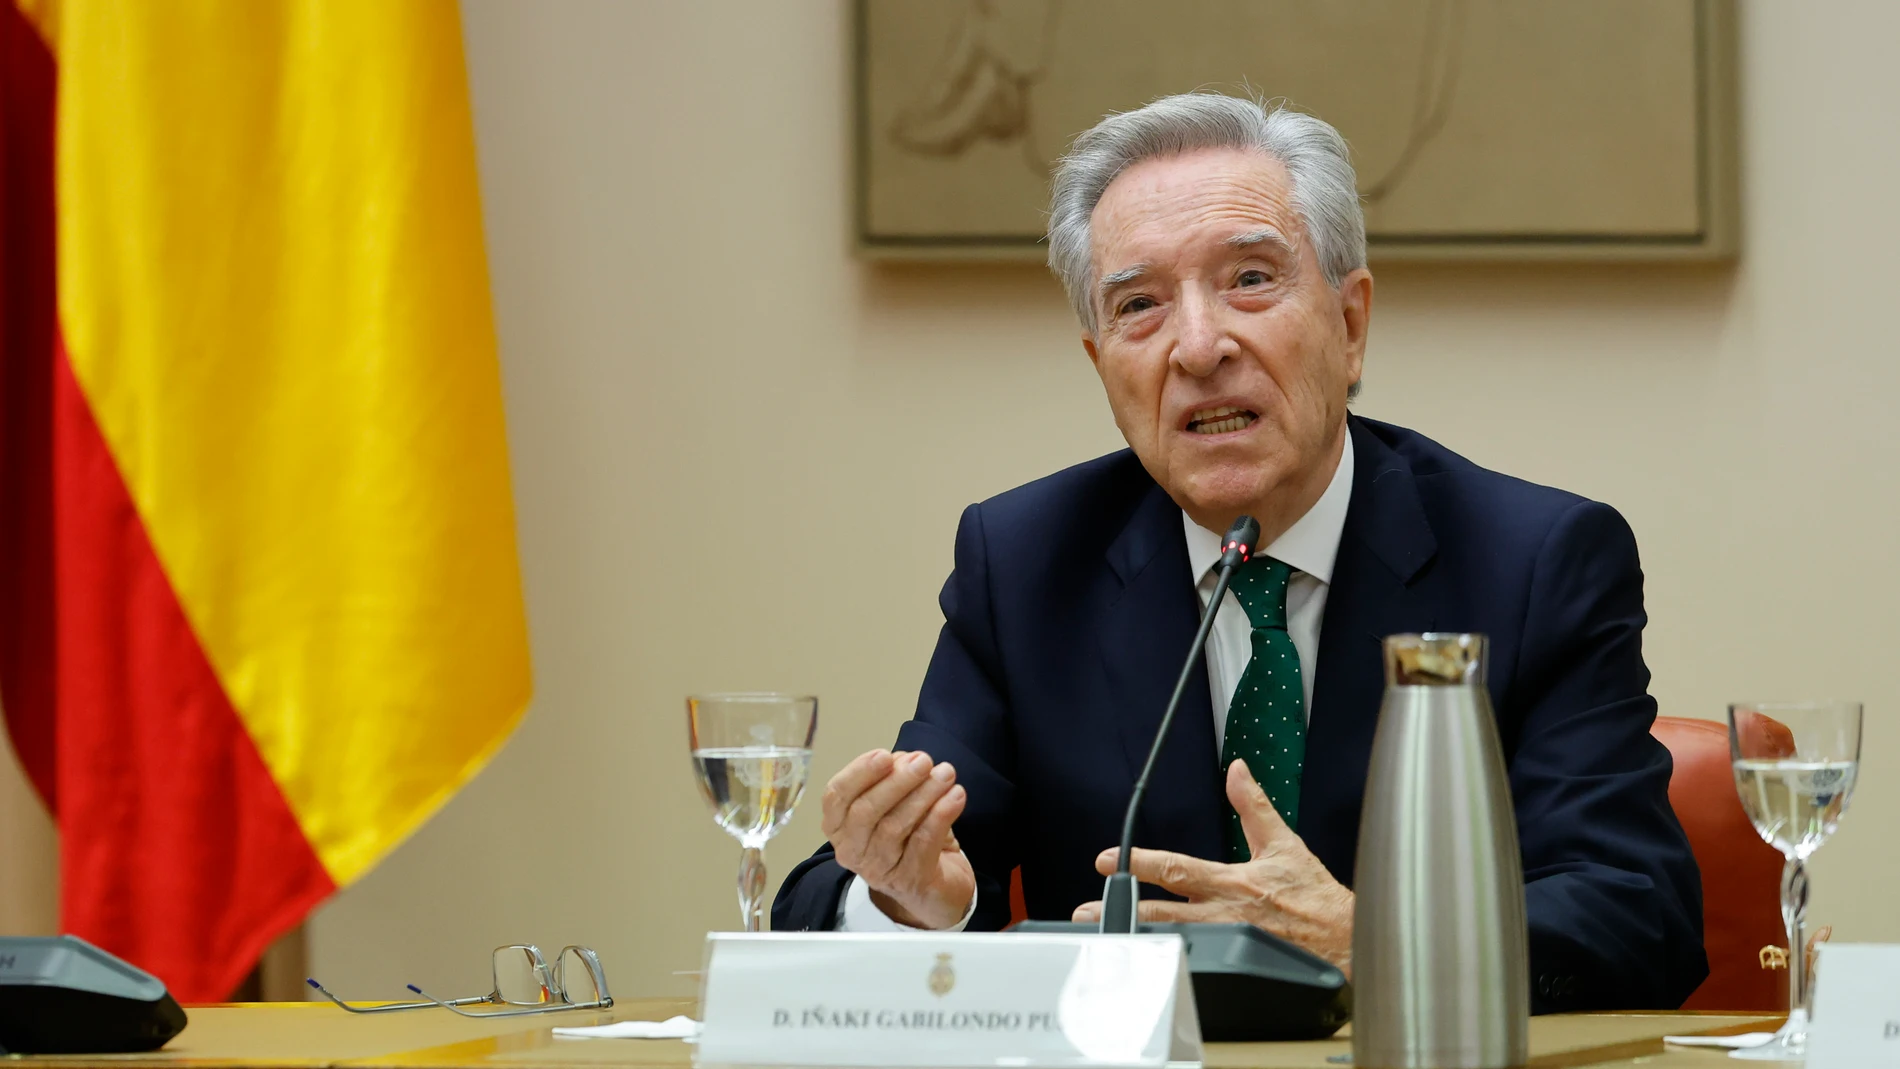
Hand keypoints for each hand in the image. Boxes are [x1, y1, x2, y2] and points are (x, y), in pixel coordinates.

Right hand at [821, 749, 973, 928]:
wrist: (934, 889)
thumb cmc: (910, 837)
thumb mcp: (897, 804)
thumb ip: (896, 779)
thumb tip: (908, 760)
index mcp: (839, 827)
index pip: (836, 797)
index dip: (859, 773)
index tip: (885, 754)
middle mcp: (852, 851)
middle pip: (865, 812)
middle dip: (896, 781)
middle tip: (924, 760)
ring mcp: (879, 870)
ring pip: (894, 827)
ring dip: (923, 794)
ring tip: (946, 774)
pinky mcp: (910, 882)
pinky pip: (923, 843)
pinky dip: (941, 815)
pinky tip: (956, 795)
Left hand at [1072, 760, 1354, 972]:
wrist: (1347, 941)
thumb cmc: (1317, 899)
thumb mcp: (1284, 843)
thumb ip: (1254, 807)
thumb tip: (1238, 771)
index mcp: (1232, 881)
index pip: (1176, 869)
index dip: (1139, 863)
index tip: (1107, 861)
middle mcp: (1225, 913)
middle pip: (1163, 912)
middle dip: (1124, 908)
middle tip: (1086, 910)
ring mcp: (1228, 943)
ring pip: (1172, 941)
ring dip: (1136, 939)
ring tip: (1103, 939)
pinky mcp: (1236, 963)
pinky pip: (1196, 965)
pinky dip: (1168, 964)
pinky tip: (1145, 966)